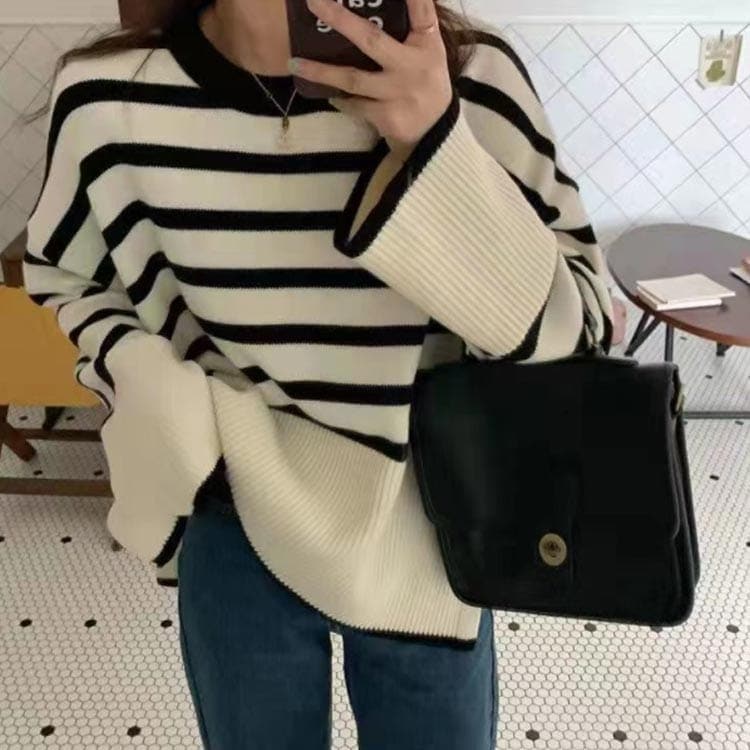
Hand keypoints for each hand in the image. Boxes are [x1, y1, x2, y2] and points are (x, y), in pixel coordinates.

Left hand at [289, 0, 453, 150]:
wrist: (434, 135)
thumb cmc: (425, 85)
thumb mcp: (428, 53)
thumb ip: (413, 25)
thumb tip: (383, 4)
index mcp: (426, 44)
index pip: (421, 11)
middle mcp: (412, 66)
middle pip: (371, 39)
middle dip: (340, 19)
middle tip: (313, 1)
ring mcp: (398, 93)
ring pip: (352, 79)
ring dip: (321, 71)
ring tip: (295, 63)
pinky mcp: (386, 116)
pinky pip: (353, 104)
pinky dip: (338, 98)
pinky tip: (326, 92)